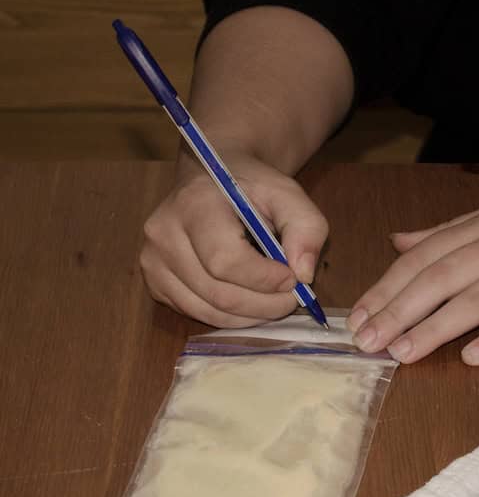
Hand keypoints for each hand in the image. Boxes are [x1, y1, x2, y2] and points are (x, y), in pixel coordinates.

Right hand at [140, 151, 328, 326]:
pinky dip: (231, 317)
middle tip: (292, 298)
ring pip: (209, 312)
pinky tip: (249, 299)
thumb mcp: (288, 194)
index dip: (265, 279)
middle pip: (219, 293)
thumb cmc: (251, 188)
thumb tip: (304, 274)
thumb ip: (306, 227)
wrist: (212, 179)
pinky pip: (197, 314)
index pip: (226, 261)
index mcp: (194, 204)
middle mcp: (163, 234)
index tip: (294, 278)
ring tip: (274, 299)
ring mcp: (153, 261)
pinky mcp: (154, 283)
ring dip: (252, 315)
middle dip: (265, 304)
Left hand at [347, 170, 478, 364]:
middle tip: (366, 342)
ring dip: (437, 326)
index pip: (422, 258)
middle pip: (440, 278)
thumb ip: (447, 231)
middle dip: (398, 311)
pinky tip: (475, 356)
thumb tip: (398, 242)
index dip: (386, 288)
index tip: (357, 318)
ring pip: (477, 298)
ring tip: (403, 353)